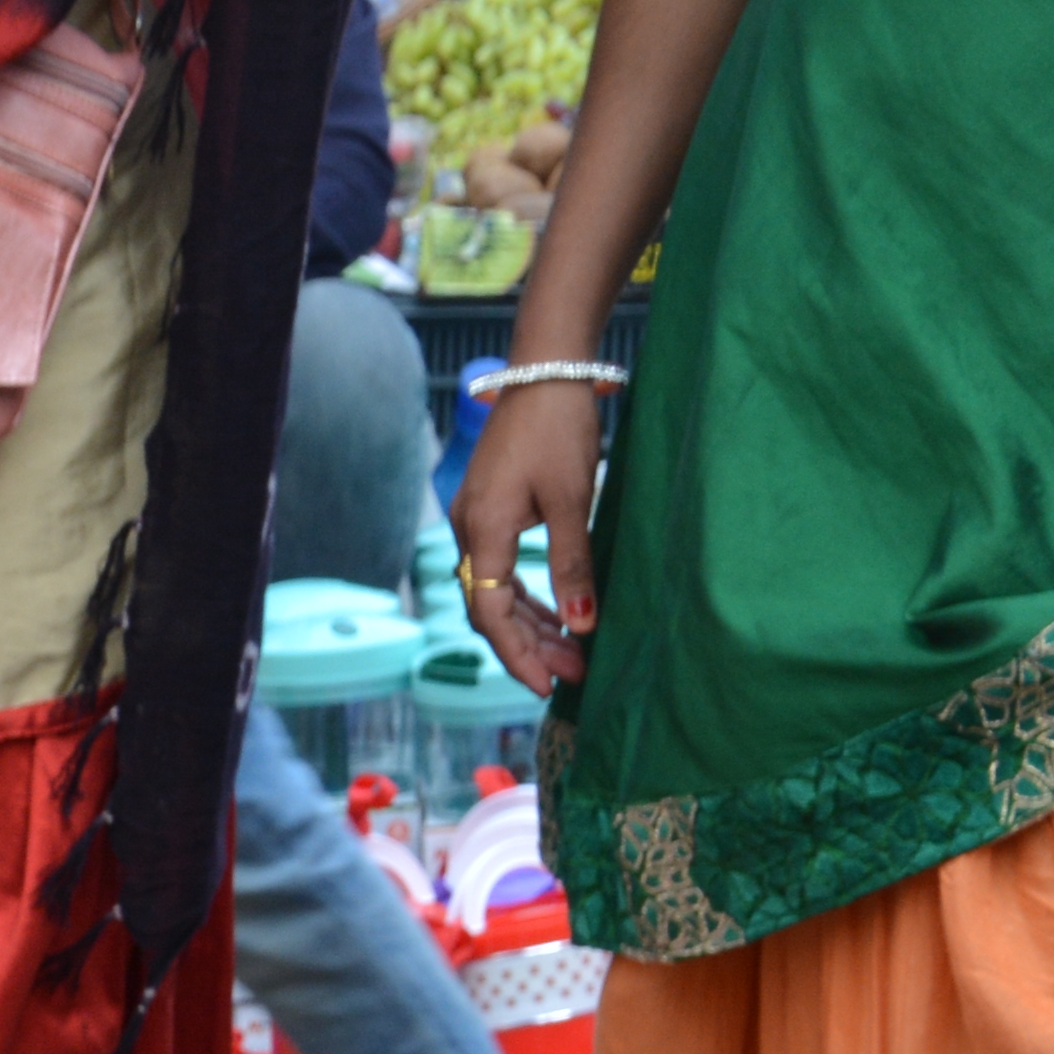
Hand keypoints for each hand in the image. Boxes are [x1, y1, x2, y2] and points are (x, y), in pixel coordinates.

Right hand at [452, 375, 604, 691]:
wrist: (547, 370)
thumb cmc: (558, 427)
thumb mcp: (574, 499)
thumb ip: (574, 564)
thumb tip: (583, 624)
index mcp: (483, 530)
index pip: (490, 613)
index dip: (518, 654)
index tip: (548, 683)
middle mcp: (469, 531)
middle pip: (490, 610)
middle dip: (532, 646)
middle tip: (575, 673)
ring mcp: (477, 521)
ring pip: (497, 593)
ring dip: (533, 625)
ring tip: (572, 652)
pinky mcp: (492, 512)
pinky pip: (502, 571)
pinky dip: (528, 598)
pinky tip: (557, 615)